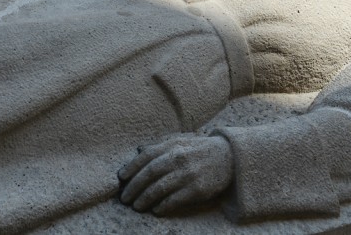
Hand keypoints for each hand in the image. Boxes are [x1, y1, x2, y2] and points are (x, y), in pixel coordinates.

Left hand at [119, 134, 233, 215]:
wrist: (229, 157)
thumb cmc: (199, 149)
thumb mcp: (180, 140)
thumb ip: (159, 145)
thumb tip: (138, 150)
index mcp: (172, 146)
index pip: (145, 156)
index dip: (131, 167)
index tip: (121, 178)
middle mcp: (178, 159)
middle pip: (149, 173)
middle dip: (134, 187)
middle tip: (125, 198)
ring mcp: (188, 174)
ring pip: (159, 188)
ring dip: (145, 198)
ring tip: (136, 206)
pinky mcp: (197, 189)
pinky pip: (175, 200)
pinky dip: (163, 205)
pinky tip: (156, 210)